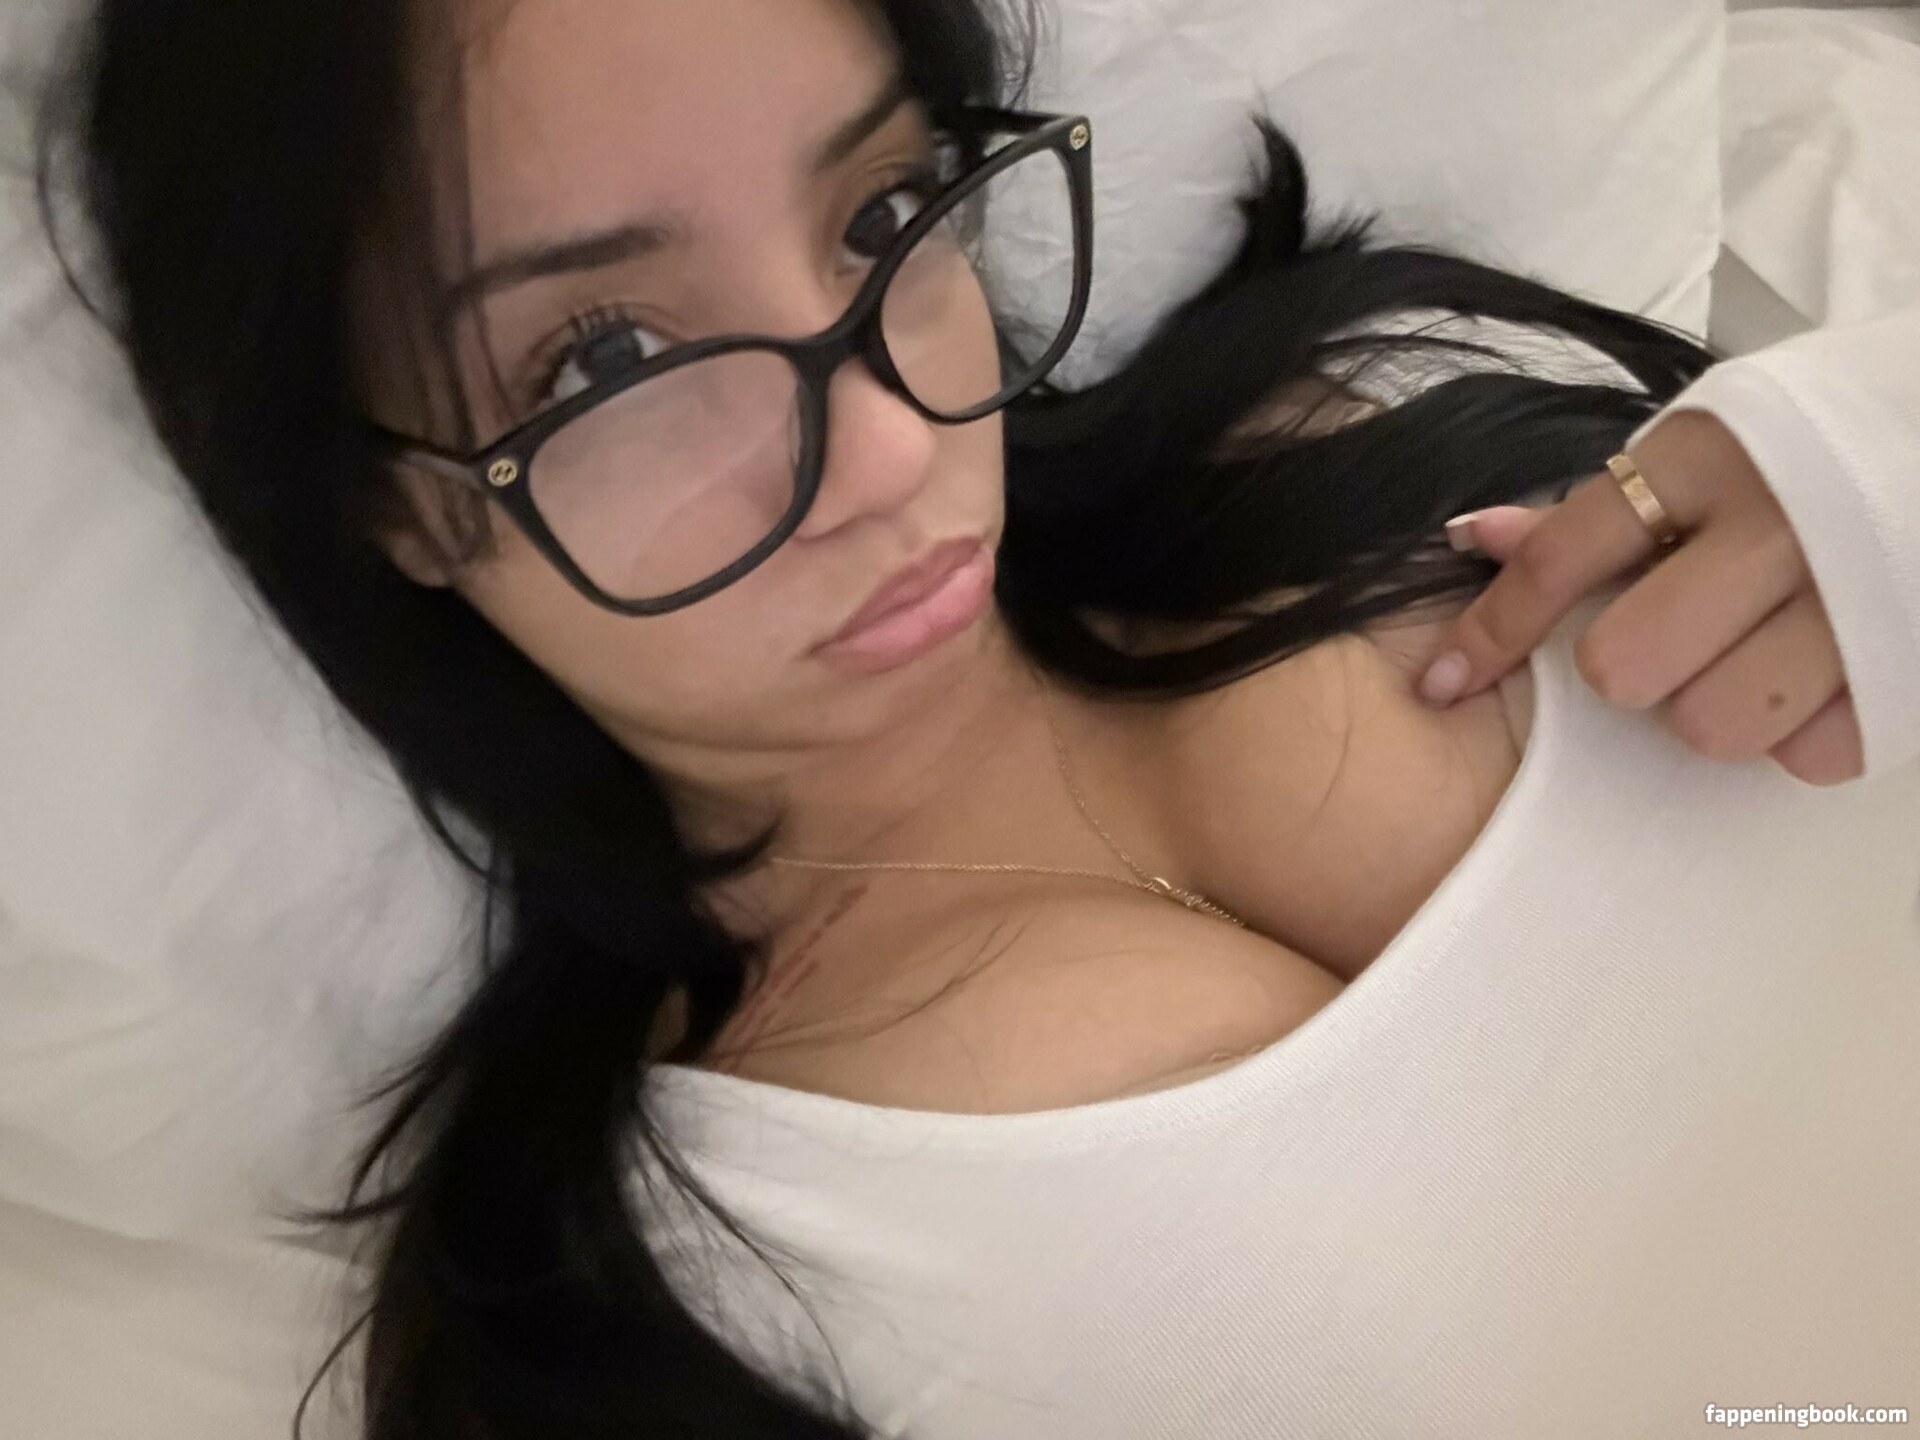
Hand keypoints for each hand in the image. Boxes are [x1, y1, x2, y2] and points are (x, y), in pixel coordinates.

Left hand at [1417, 410, 1865, 785]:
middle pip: (1626, 666)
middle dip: (1631, 667)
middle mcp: (1772, 524)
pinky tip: (1822, 675)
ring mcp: (1850, 596)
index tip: (1442, 685)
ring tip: (1755, 653)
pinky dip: (1807, 728)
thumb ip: (1591, 511)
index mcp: (1704, 457)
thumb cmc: (1810, 450)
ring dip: (1717, 704)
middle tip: (1675, 636)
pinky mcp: (1909, 665)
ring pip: (1712, 724)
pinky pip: (1813, 752)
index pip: (1561, 562)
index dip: (1492, 632)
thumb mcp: (1705, 449)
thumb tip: (1472, 538)